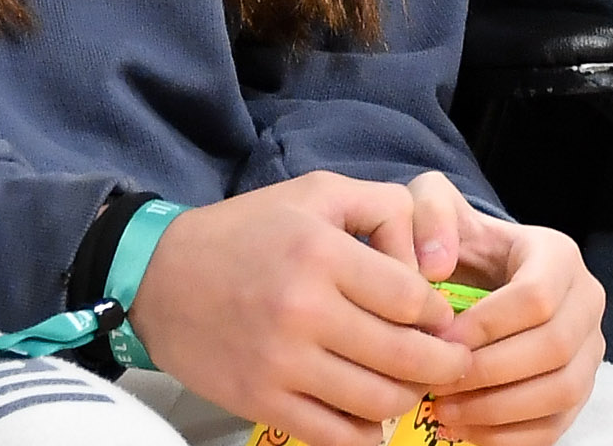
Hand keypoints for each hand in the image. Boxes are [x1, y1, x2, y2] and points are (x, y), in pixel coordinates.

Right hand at [131, 171, 470, 445]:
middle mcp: (304, 311)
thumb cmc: (247, 230)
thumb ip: (386, 210)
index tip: (441, 318)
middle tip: (453, 362)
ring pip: (377, 401)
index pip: (413, 301)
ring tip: (412, 385)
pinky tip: (373, 420)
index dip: (439, 314)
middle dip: (443, 364)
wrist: (159, 277)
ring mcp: (281, 363)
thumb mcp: (319, 192)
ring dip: (408, 398)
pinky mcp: (260, 401)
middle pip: (405, 356)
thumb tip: (429, 267)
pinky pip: (333, 436)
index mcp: (322, 254)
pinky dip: (365, 436)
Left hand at [411, 179, 602, 445]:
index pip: (536, 297)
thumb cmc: (458, 243)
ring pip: (562, 392)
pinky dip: (511, 437)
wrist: (481, 272)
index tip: (439, 342)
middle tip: (436, 385)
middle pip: (554, 349)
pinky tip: (467, 432)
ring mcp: (590, 348)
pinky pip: (558, 425)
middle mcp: (587, 299)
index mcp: (558, 254)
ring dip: (499, 410)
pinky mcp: (580, 388)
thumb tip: (435, 266)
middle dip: (489, 374)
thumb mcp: (435, 205)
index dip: (487, 327)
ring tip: (445, 411)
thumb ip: (429, 214)